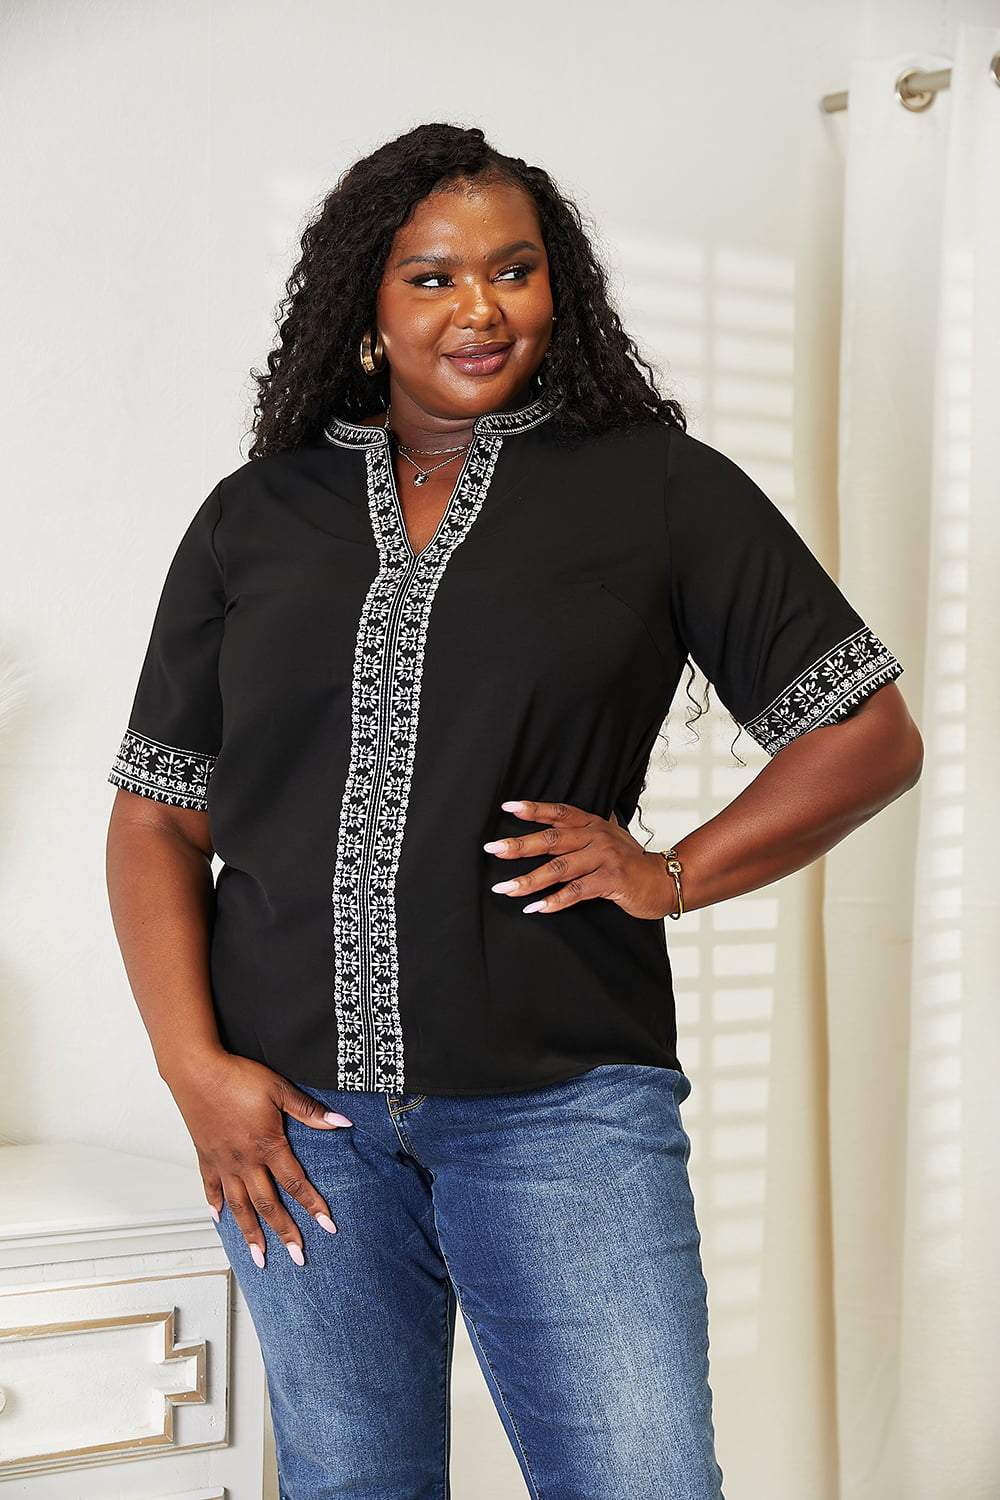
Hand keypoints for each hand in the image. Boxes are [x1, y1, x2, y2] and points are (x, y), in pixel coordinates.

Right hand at [164, 1051, 352, 1269]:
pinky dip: (215, 1205)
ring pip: (239, 1205)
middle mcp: (245, 1162)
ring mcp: (223, 1162)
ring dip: (251, 1233)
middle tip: (298, 1256)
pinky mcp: (205, 1156)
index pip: (296, 1183)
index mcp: (267, 1146)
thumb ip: (309, 1111)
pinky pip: (211, 1187)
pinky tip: (219, 1220)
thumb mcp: (280, 1090)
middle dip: (285, 1232)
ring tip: (259, 1257)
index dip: (313, 1205)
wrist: (196, 1071)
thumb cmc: (238, 1077)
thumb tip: (341, 1122)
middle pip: (268, 1204)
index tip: (328, 1227)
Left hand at [484, 799, 676, 920]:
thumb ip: (588, 827)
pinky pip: (576, 892)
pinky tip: (536, 908)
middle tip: (493, 849)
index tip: (507, 807)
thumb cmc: (633, 862)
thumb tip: (564, 816)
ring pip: (559, 868)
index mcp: (593, 824)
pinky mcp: (611, 881)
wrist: (665, 881)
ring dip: (529, 880)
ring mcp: (604, 858)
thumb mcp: (612, 836)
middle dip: (519, 845)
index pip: (558, 812)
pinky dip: (554, 901)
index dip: (533, 809)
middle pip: (551, 839)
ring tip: (505, 889)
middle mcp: (597, 837)